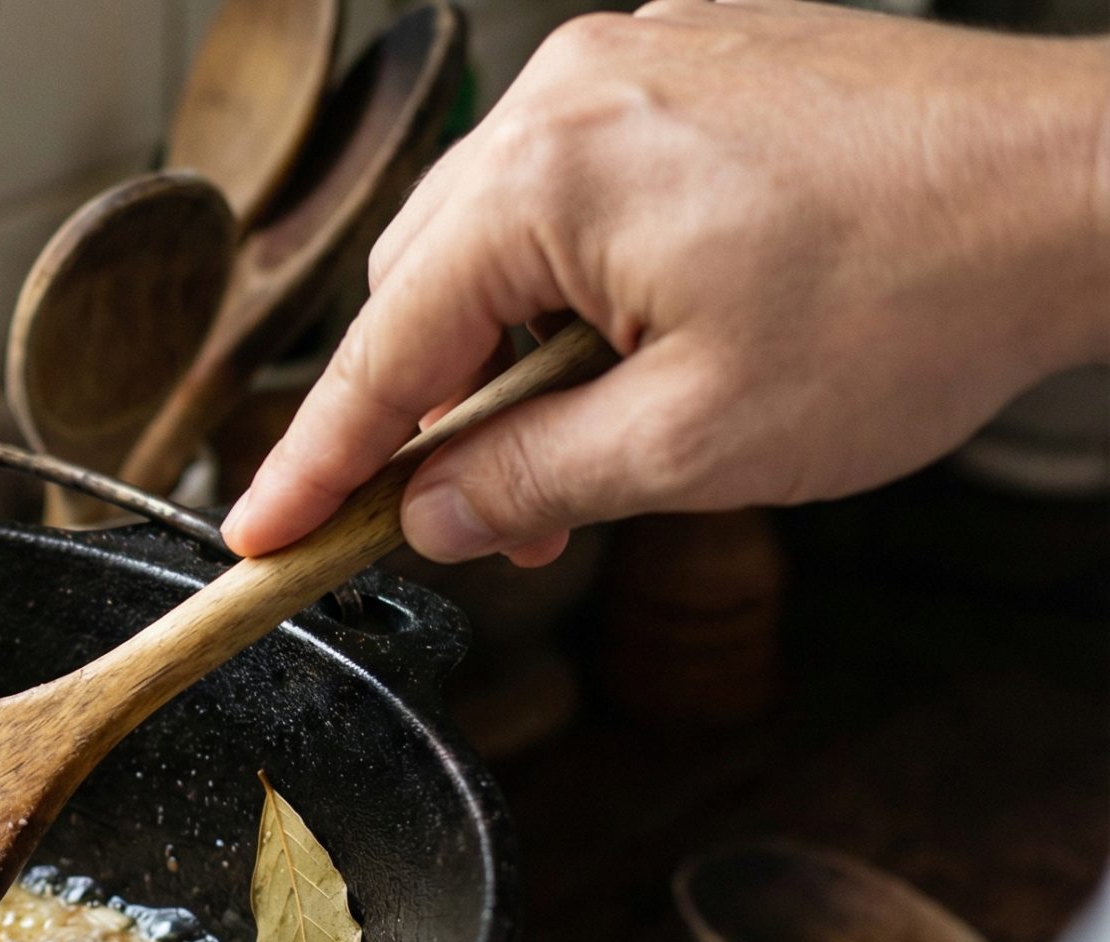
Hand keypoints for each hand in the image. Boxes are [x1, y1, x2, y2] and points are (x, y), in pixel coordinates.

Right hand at [222, 0, 1109, 565]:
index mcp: (547, 174)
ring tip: (597, 437)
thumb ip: (531, 481)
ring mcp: (635, 62)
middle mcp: (569, 92)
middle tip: (488, 520)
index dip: (316, 463)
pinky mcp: (693, 63)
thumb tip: (429, 514)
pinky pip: (578, 183)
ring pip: (499, 232)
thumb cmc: (919, 296)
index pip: (384, 349)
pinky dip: (576, 278)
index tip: (257, 537)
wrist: (1092, 185)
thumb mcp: (699, 442)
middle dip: (439, 410)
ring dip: (512, 345)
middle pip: (427, 280)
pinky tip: (647, 344)